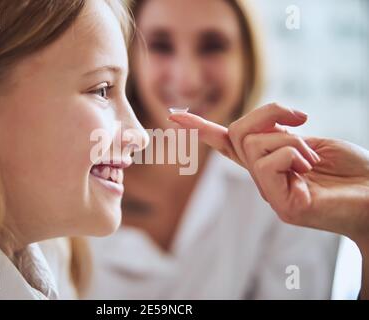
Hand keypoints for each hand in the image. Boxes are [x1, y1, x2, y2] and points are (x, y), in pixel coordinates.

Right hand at [169, 103, 368, 244]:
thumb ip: (279, 135)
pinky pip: (269, 162)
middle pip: (239, 132)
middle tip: (302, 118)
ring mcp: (268, 193)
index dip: (201, 128)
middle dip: (270, 113)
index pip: (227, 144)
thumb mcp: (311, 139)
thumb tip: (265, 127)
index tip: (174, 115)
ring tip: (313, 159)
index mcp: (268, 162)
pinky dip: (294, 155)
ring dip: (291, 140)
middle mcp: (262, 178)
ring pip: (253, 144)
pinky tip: (309, 171)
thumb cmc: (352, 170)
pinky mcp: (280, 205)